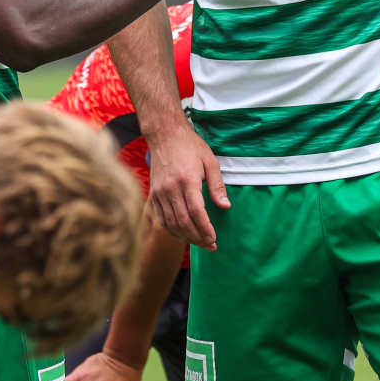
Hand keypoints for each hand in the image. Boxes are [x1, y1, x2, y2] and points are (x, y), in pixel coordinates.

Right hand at [147, 121, 227, 249]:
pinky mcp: (153, 194)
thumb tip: (225, 206)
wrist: (164, 135)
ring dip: (186, 237)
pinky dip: (172, 231)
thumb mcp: (210, 161)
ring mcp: (160, 192)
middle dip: (198, 238)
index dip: (205, 229)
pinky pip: (161, 218)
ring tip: (199, 242)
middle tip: (210, 245)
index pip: (197, 212)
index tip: (214, 239)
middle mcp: (171, 188)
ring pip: (171, 223)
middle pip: (183, 222)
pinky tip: (183, 235)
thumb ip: (217, 185)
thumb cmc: (190, 146)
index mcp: (187, 179)